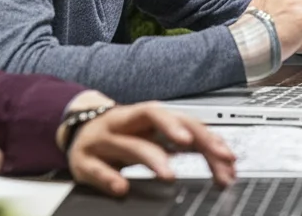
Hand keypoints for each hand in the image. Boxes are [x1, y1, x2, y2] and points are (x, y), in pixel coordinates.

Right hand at [67, 102, 236, 196]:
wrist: (76, 133)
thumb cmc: (123, 136)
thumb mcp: (153, 136)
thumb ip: (185, 148)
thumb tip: (225, 166)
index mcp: (146, 118)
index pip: (179, 117)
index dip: (203, 133)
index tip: (225, 154)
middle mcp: (126, 122)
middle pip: (151, 114)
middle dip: (173, 126)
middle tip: (192, 144)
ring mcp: (104, 139)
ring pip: (128, 144)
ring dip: (151, 157)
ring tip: (169, 175)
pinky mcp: (83, 160)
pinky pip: (96, 168)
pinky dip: (109, 178)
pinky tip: (123, 188)